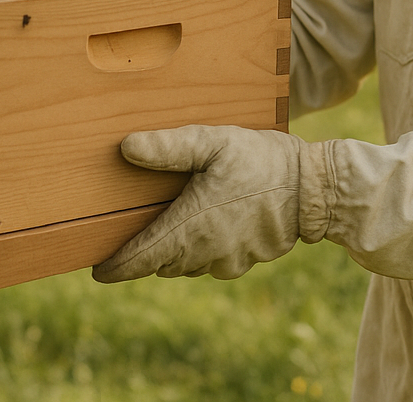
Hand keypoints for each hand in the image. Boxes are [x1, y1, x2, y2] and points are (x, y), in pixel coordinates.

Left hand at [92, 124, 332, 281]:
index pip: (140, 259)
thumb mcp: (214, 142)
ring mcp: (226, 261)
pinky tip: (208, 223)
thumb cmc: (262, 161)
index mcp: (189, 227)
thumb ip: (169, 147)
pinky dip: (201, 249)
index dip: (115, 267)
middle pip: (160, 263)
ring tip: (171, 223)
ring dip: (174, 250)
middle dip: (145, 253)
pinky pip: (211, 262)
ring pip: (185, 264)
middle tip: (131, 234)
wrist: (314, 189)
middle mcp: (203, 253)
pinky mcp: (245, 262)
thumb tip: (126, 147)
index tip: (98, 271)